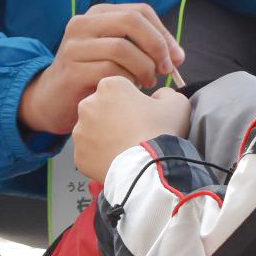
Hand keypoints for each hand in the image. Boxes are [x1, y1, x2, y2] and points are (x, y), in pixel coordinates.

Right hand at [19, 3, 185, 136]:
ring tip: (147, 82)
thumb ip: (145, 49)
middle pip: (132, 21)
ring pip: (123, 48)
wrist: (52, 100)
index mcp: (98, 14)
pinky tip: (130, 90)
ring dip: (144, 68)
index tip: (176, 58)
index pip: (140, 11)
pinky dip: (128, 81)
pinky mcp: (71, 70)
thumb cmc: (92, 77)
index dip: (163, 33)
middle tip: (165, 69)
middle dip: (157, 46)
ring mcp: (75, 46)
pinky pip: (110, 71)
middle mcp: (83, 23)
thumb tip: (178, 56)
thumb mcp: (118, 55)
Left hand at [73, 78, 190, 182]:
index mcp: (110, 86)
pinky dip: (100, 156)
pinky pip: (89, 153)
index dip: (132, 100)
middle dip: (114, 117)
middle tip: (134, 131)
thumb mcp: (177, 103)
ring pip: (93, 131)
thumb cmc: (161, 134)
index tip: (141, 113)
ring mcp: (81, 131)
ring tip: (126, 148)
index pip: (119, 89)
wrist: (149, 169)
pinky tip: (117, 160)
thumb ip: (166, 93)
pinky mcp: (79, 155)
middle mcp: (88, 105)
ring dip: (105, 136)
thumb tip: (159, 96)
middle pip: (102, 108)